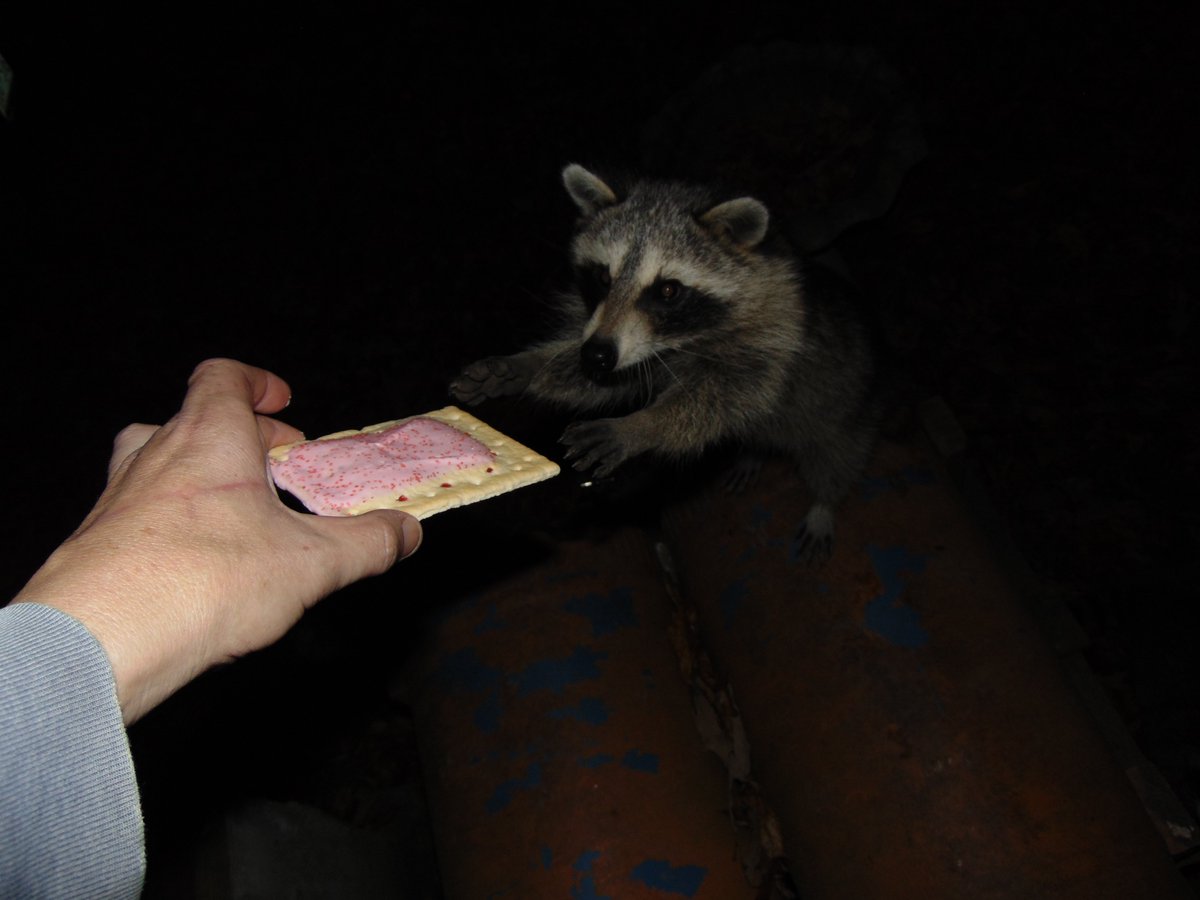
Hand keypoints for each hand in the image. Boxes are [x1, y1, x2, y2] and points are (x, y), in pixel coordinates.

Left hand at [12, 359, 421, 723]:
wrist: (103, 638)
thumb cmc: (206, 579)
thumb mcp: (313, 563)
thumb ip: (368, 544)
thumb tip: (407, 532)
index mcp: (209, 436)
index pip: (223, 377)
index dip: (256, 383)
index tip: (283, 402)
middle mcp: (156, 455)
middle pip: (194, 421)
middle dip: (242, 439)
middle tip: (278, 468)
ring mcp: (119, 498)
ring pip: (160, 465)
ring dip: (201, 478)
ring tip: (239, 515)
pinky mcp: (98, 543)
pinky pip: (140, 514)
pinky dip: (175, 523)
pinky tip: (202, 567)